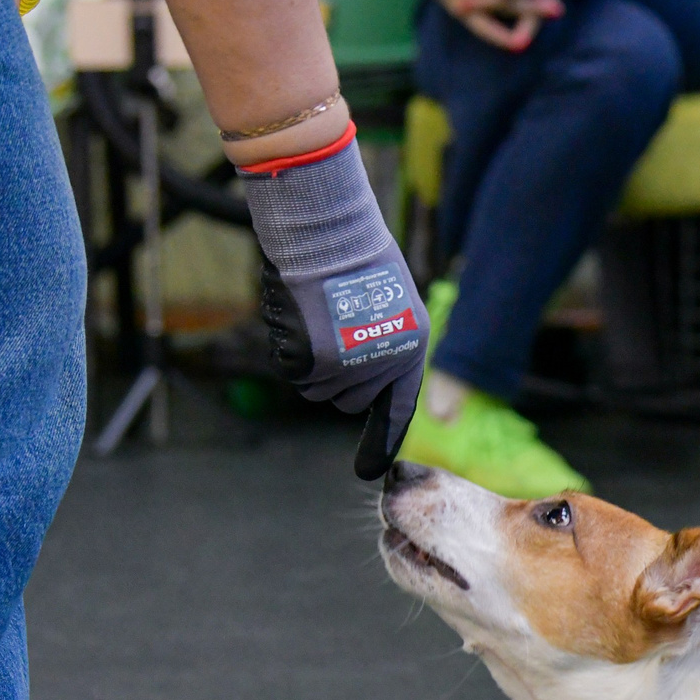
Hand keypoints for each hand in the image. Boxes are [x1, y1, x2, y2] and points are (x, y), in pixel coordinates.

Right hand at [238, 134, 427, 475]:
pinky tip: (299, 313)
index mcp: (411, 349)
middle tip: (330, 325)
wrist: (326, 227)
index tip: (369, 472)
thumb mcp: (389, 302)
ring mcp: (348, 368)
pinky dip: (289, 347)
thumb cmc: (354, 254)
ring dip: (310, 362)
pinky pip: (293, 372)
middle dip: (334, 373)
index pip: (397, 408)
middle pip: (346, 400)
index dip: (380, 440)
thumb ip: (383, 344)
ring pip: (317, 389)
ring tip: (316, 314)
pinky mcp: (312, 362)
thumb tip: (363, 379)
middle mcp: (384, 366)